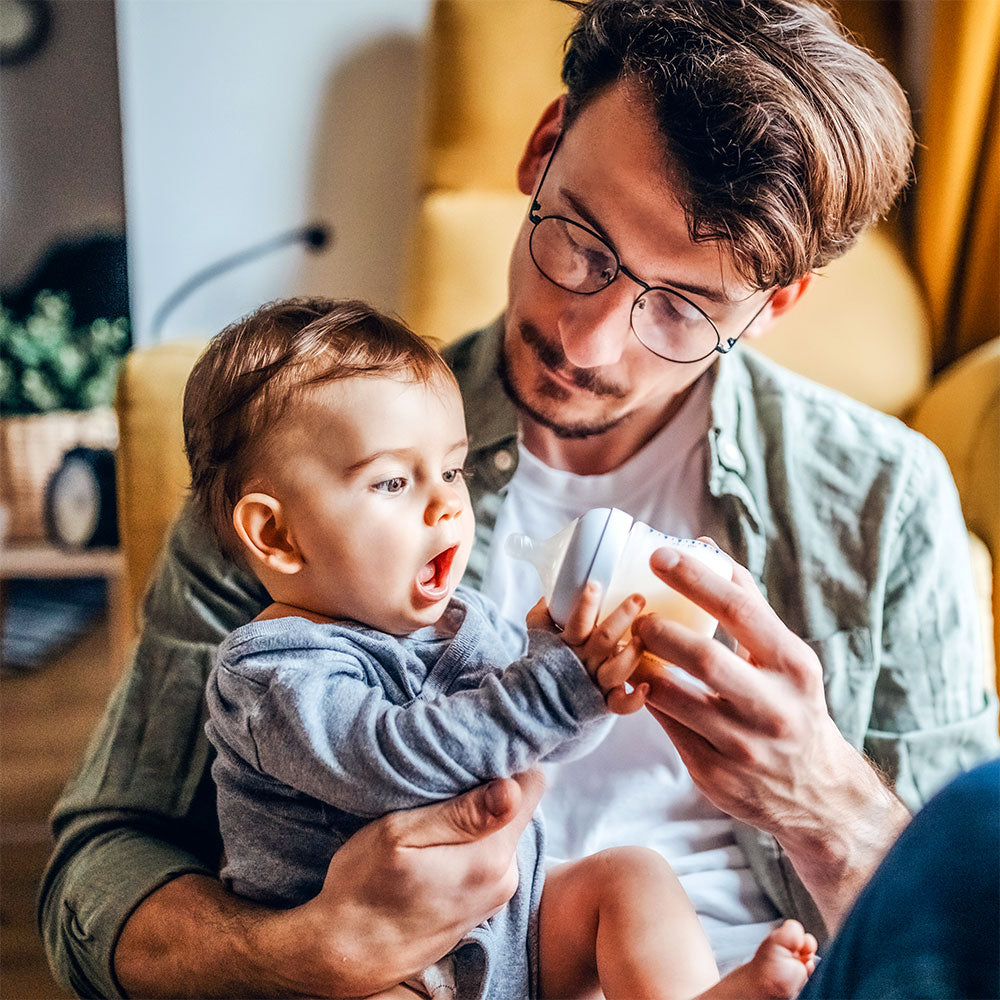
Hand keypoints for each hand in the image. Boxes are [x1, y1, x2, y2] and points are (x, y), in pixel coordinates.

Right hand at [115, 773, 543, 997]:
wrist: (344, 957)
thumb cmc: (362, 890)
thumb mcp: (398, 838)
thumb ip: (460, 813)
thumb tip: (512, 788)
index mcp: (491, 856)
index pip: (532, 783)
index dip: (509, 755)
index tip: (479, 742)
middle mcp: (505, 877)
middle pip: (520, 805)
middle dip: (491, 782)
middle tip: (450, 768)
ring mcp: (495, 894)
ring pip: (503, 828)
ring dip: (480, 812)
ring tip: (440, 800)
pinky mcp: (482, 903)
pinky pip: (490, 854)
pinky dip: (472, 838)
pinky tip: (439, 834)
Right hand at [528, 585, 647, 713]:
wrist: (540, 703)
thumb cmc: (545, 663)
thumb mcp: (539, 636)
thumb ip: (542, 615)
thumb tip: (548, 596)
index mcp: (567, 644)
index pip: (577, 622)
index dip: (586, 605)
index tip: (595, 586)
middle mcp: (584, 662)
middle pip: (604, 639)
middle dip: (622, 617)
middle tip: (638, 598)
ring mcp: (595, 683)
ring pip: (616, 670)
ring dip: (631, 655)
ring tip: (641, 639)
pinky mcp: (605, 702)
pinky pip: (621, 704)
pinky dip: (634, 699)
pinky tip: (646, 687)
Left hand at [635, 544, 908, 931]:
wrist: (816, 793)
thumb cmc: (791, 704)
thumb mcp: (785, 656)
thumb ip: (747, 604)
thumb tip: (703, 548)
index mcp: (793, 665)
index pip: (740, 610)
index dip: (695, 579)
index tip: (658, 555)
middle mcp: (773, 706)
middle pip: (704, 658)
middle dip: (660, 631)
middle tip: (637, 616)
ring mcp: (742, 745)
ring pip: (673, 697)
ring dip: (641, 667)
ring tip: (628, 647)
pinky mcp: (713, 772)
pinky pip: (665, 726)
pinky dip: (644, 699)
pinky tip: (633, 681)